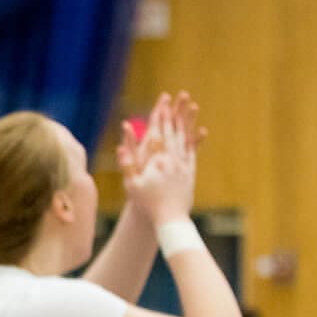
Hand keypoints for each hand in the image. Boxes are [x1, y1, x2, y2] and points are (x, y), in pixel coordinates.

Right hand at [123, 95, 196, 226]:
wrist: (170, 218)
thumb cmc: (147, 204)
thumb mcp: (132, 185)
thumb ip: (127, 165)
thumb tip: (120, 147)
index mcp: (156, 161)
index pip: (157, 133)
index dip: (159, 117)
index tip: (161, 102)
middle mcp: (171, 159)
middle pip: (171, 131)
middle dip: (172, 113)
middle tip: (174, 98)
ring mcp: (182, 164)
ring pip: (183, 138)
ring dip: (185, 121)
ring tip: (188, 107)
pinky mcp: (190, 171)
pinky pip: (191, 151)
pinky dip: (193, 138)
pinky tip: (197, 130)